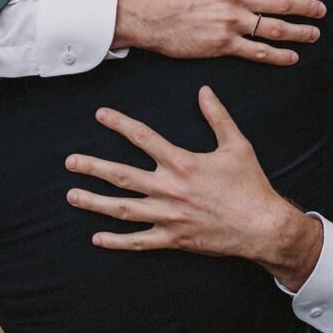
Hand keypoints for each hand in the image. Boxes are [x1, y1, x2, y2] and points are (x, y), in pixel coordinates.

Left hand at [65, 86, 322, 289]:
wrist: (261, 226)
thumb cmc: (250, 185)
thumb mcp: (237, 145)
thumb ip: (217, 117)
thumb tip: (204, 90)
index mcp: (183, 163)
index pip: (143, 138)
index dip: (120, 124)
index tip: (100, 114)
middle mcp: (170, 189)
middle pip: (122, 175)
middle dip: (93, 167)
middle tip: (70, 162)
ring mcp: (168, 217)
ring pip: (123, 209)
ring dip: (95, 202)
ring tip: (72, 195)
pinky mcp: (173, 239)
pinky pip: (138, 241)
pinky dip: (116, 241)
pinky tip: (97, 238)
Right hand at [113, 0, 324, 66]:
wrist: (140, 13)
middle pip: (284, 1)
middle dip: (308, 6)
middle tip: (322, 9)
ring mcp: (231, 22)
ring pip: (276, 28)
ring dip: (300, 32)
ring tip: (314, 34)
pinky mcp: (222, 44)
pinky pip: (258, 51)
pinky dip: (278, 55)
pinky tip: (291, 57)